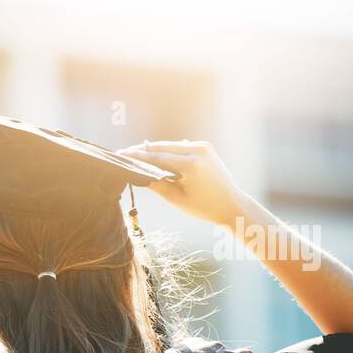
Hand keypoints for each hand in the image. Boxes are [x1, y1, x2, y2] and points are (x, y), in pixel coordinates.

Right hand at [118, 140, 250, 228]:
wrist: (231, 204)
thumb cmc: (204, 207)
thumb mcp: (176, 199)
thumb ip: (156, 184)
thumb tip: (137, 174)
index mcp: (191, 164)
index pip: (157, 158)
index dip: (136, 156)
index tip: (120, 155)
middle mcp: (198, 150)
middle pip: (162, 147)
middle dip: (142, 151)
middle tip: (123, 153)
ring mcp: (202, 146)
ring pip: (170, 146)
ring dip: (153, 150)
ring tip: (134, 155)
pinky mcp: (204, 147)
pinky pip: (179, 147)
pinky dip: (166, 152)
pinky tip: (153, 156)